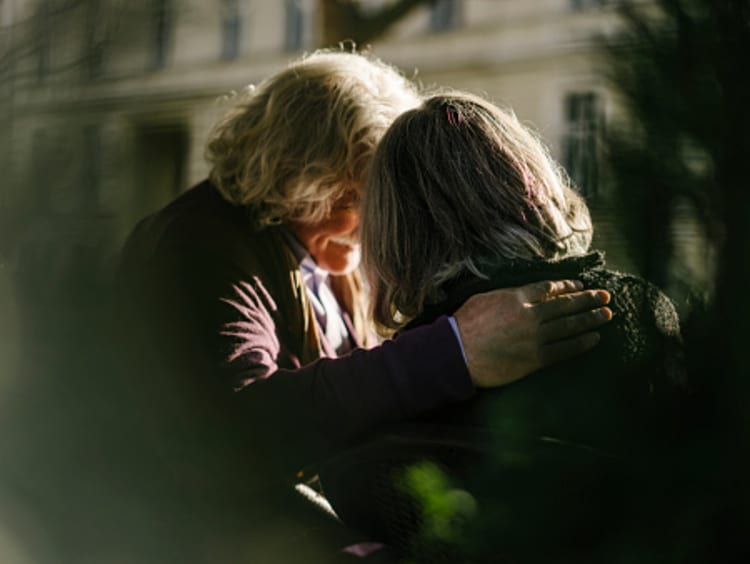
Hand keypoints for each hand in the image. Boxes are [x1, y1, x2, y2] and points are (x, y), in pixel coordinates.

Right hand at [453, 280, 611, 387]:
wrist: (457, 353)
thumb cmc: (464, 325)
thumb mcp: (484, 298)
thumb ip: (508, 294)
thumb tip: (525, 293)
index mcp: (516, 297)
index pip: (549, 288)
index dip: (567, 286)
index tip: (579, 286)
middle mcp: (530, 315)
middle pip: (565, 305)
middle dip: (588, 299)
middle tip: (605, 296)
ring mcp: (534, 337)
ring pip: (569, 325)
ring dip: (590, 319)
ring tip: (606, 314)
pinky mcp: (534, 359)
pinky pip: (564, 350)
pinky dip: (581, 343)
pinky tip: (594, 338)